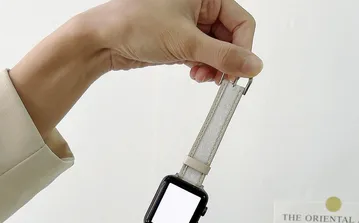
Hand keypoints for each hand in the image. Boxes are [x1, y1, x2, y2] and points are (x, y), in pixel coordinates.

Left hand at [89, 0, 262, 82]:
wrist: (105, 40)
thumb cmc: (136, 25)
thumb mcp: (186, 42)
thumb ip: (223, 56)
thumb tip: (254, 66)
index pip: (241, 22)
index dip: (243, 49)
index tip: (239, 72)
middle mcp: (200, 6)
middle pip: (230, 38)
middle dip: (225, 61)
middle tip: (220, 80)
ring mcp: (190, 24)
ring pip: (216, 49)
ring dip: (213, 67)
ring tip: (201, 77)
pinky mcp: (180, 40)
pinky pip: (202, 55)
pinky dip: (202, 67)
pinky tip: (194, 74)